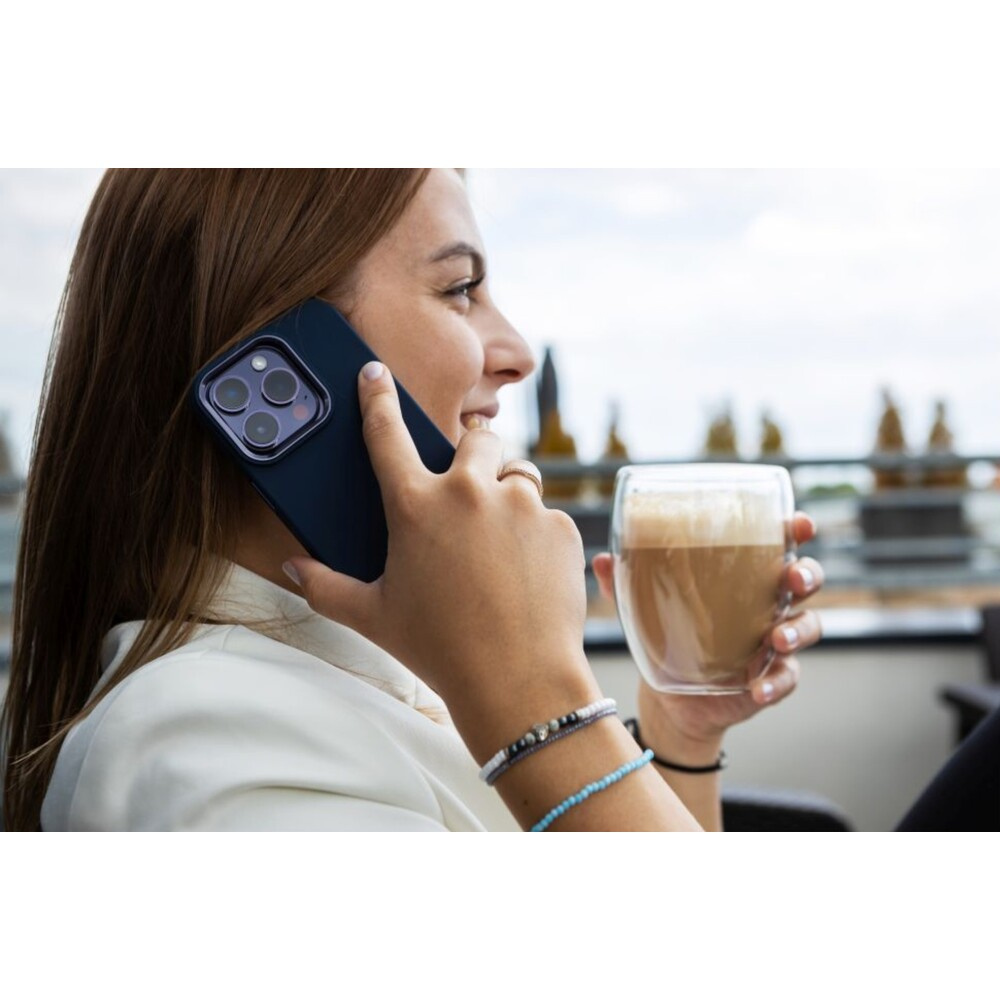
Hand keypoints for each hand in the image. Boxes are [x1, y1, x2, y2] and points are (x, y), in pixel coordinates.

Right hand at [282, 362, 599, 761]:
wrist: (516, 680)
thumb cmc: (438, 648)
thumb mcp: (373, 616)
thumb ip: (327, 587)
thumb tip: (292, 570)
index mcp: (415, 506)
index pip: (386, 434)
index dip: (377, 397)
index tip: (375, 373)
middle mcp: (469, 492)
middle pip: (476, 437)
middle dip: (474, 452)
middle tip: (469, 488)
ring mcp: (520, 506)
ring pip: (518, 474)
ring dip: (508, 493)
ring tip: (500, 537)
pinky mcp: (559, 526)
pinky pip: (547, 515)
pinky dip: (536, 534)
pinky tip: (526, 571)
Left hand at [592, 513, 823, 760]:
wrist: (671, 699)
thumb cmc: (668, 634)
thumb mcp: (645, 606)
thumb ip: (626, 583)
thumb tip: (604, 558)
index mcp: (747, 575)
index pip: (781, 544)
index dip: (797, 530)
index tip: (801, 523)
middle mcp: (769, 603)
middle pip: (806, 580)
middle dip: (806, 574)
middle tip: (792, 579)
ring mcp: (775, 642)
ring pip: (808, 627)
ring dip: (798, 630)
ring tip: (777, 639)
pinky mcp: (772, 678)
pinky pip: (787, 678)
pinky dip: (776, 683)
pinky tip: (760, 688)